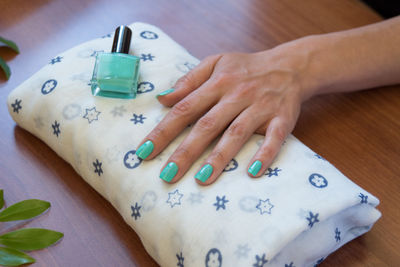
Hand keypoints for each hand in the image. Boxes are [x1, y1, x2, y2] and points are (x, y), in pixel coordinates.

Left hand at [136, 44, 313, 184]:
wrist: (289, 66)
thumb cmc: (246, 68)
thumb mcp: (215, 63)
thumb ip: (189, 80)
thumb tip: (162, 98)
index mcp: (217, 82)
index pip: (185, 108)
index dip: (164, 131)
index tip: (145, 152)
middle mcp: (237, 95)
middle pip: (207, 125)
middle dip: (185, 151)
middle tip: (167, 175)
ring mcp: (260, 107)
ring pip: (237, 133)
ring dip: (220, 156)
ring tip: (202, 178)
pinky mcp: (282, 118)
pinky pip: (274, 138)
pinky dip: (265, 154)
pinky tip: (252, 172)